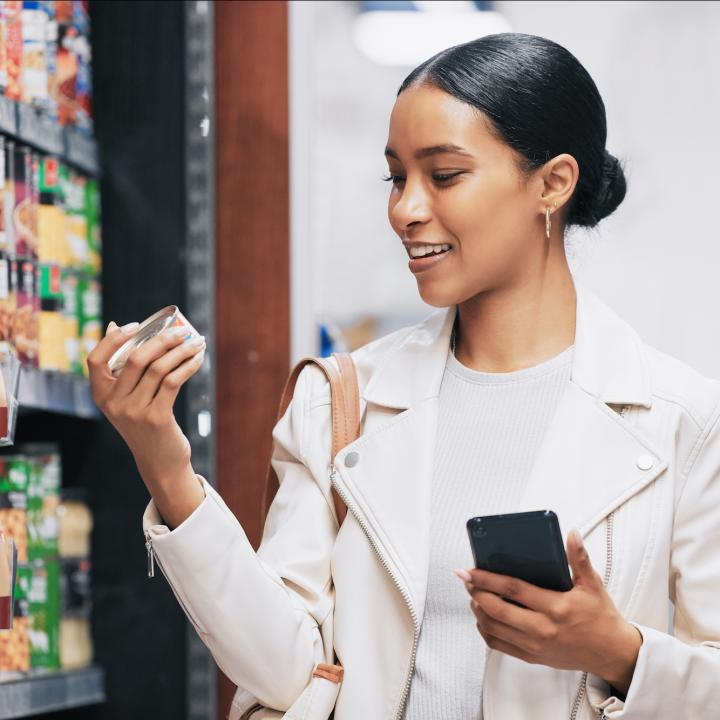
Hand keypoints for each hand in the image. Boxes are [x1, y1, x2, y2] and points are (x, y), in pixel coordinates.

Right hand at [87, 320, 205, 495]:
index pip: (95, 359)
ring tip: (197, 343)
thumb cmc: (145, 422)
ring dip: (181, 351)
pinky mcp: (157, 418)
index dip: (113, 339)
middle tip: (183, 331)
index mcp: (101, 395)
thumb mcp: (127, 398)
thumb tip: (115, 326)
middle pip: (136, 358)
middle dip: (163, 339)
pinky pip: (173, 381)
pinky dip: (188, 366)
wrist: (159, 462)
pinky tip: (198, 359)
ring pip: (159, 368)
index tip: (136, 325)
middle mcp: (114, 403)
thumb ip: (122, 368)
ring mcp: (134, 412)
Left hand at [455, 529, 641, 695]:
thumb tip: (572, 533)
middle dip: (475, 592)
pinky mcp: (532, 657)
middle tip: (466, 579)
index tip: (469, 570)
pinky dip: (485, 630)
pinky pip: (499, 645)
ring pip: (494, 628)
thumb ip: (579, 558)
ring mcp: (535, 646)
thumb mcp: (593, 584)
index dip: (487, 579)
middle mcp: (543, 629)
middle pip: (497, 610)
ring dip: (477, 610)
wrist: (611, 653)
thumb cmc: (601, 616)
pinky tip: (482, 616)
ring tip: (473, 594)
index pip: (513, 590)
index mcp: (556, 608)